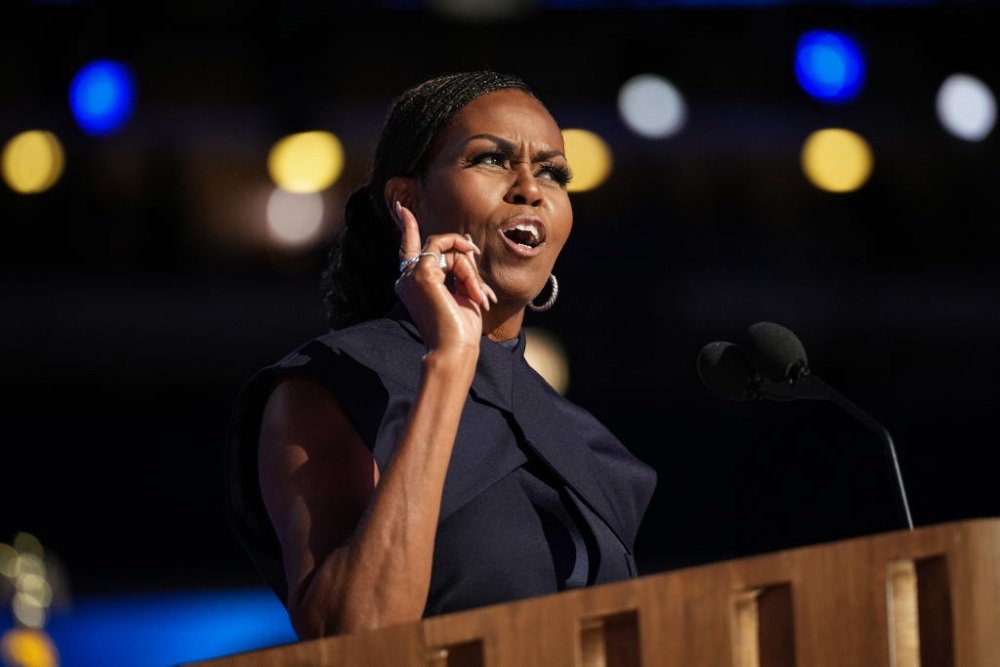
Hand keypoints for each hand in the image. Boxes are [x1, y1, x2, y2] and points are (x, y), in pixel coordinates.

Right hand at [393, 202, 497, 355]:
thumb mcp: (463, 292)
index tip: (402, 208)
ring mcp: (411, 275)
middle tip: (481, 293)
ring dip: (469, 269)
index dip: (406, 226)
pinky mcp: (422, 273)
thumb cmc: (460, 328)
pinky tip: (473, 288)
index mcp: (412, 283)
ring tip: (478, 296)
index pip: (408, 247)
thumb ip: (461, 266)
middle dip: (465, 263)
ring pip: (445, 248)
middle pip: (438, 247)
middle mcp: (406, 278)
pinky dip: (466, 267)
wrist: (454, 349)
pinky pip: (446, 250)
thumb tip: (466, 241)